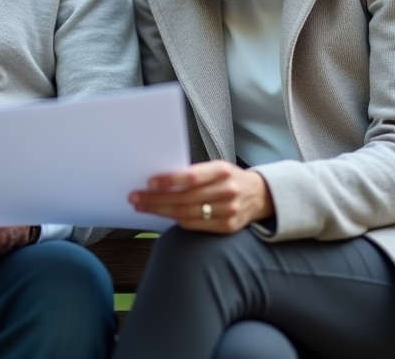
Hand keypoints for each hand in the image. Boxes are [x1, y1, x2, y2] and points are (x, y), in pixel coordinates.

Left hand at [129, 160, 272, 233]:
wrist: (259, 195)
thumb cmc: (229, 178)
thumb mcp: (216, 167)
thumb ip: (194, 173)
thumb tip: (159, 179)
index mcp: (222, 170)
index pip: (191, 176)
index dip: (169, 180)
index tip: (149, 182)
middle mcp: (226, 190)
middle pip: (184, 198)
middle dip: (156, 198)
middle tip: (136, 197)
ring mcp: (228, 211)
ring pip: (186, 214)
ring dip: (160, 211)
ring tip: (142, 206)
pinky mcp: (227, 227)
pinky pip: (194, 225)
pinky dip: (176, 220)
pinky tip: (162, 215)